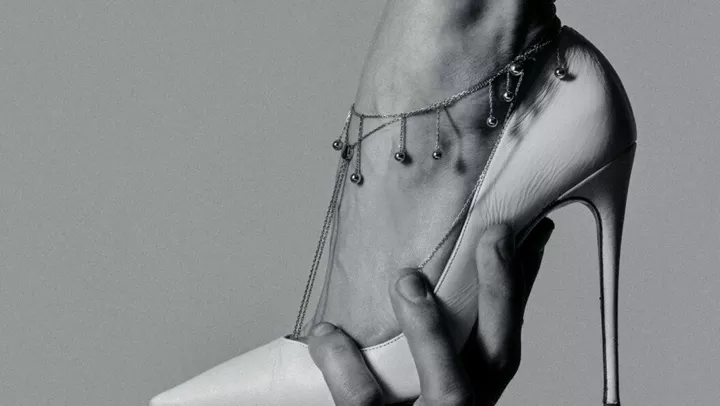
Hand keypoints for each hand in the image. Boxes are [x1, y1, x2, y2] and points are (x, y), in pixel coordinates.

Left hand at [307, 219, 554, 404]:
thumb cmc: (398, 402)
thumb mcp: (429, 371)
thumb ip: (434, 330)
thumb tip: (425, 264)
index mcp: (474, 386)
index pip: (508, 333)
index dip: (519, 285)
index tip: (527, 231)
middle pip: (498, 357)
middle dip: (501, 295)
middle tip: (495, 236)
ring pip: (450, 390)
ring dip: (432, 331)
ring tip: (407, 279)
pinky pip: (364, 401)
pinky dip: (344, 365)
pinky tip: (327, 332)